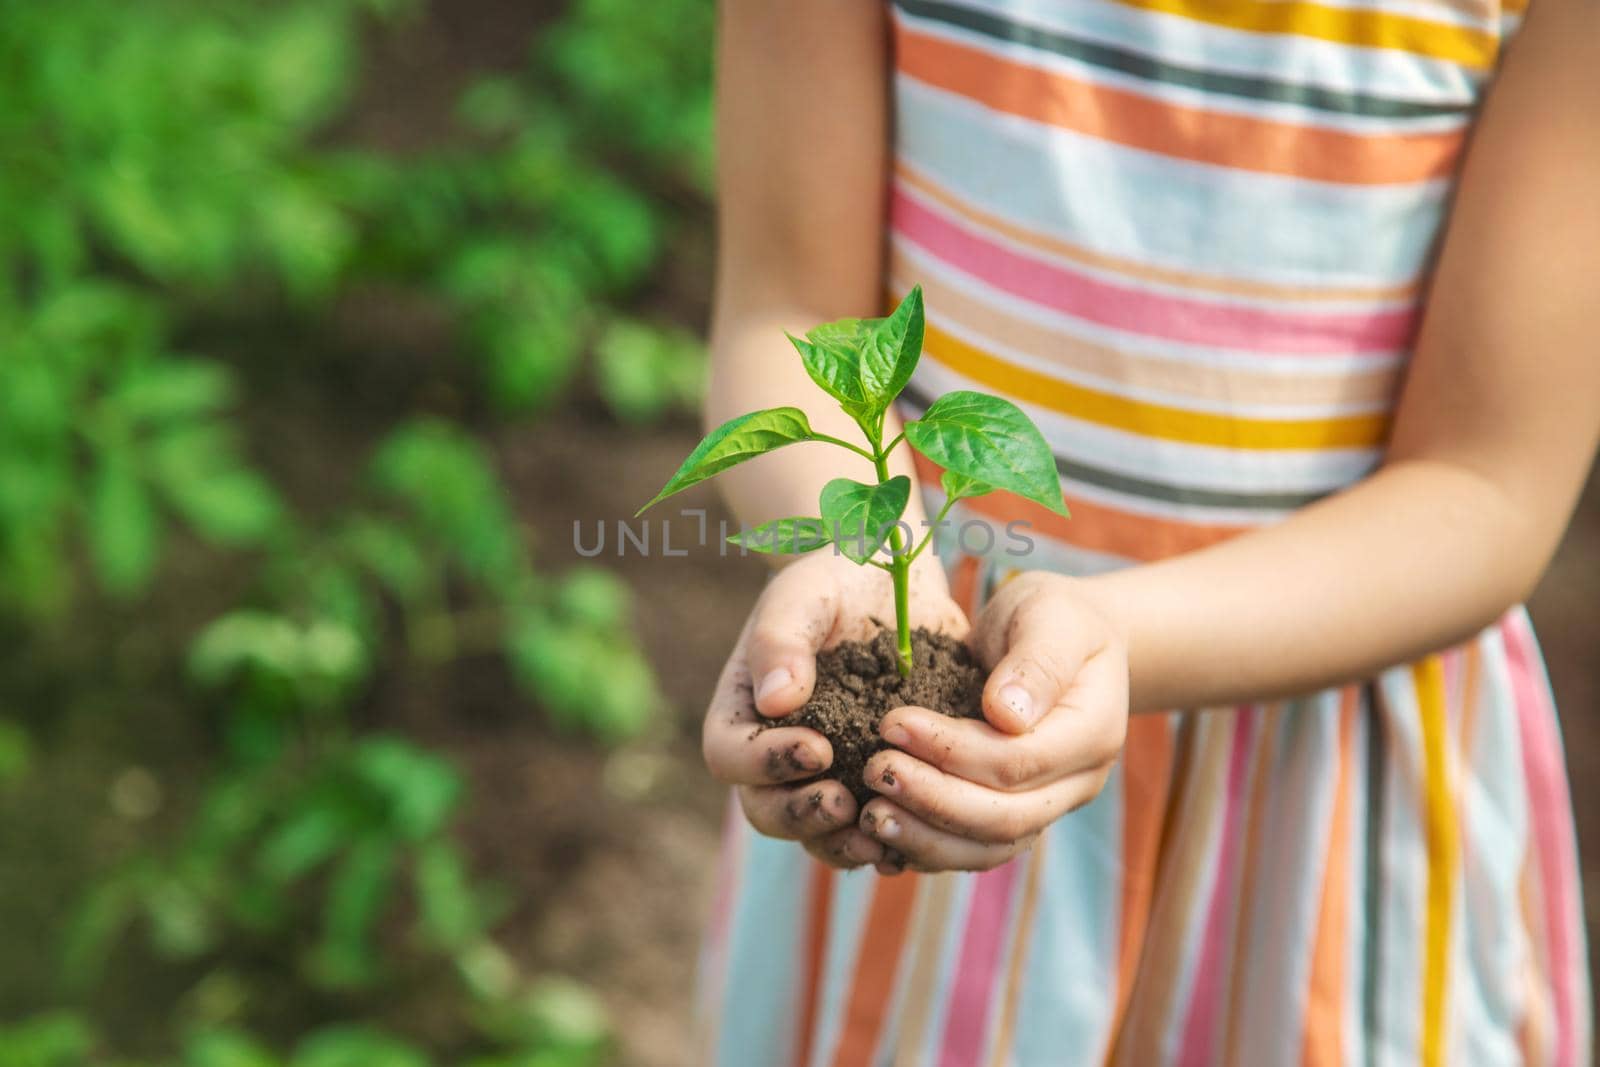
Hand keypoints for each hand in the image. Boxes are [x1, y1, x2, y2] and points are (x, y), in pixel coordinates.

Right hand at [702, 551, 968, 868]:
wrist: (896, 583)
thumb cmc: (836, 578)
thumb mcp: (805, 593)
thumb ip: (781, 639)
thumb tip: (775, 700)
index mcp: (743, 711)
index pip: (730, 757)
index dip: (765, 764)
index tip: (816, 748)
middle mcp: (774, 755)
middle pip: (766, 810)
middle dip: (802, 816)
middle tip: (845, 802)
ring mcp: (823, 777)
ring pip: (816, 835)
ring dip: (843, 843)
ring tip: (880, 833)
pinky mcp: (872, 785)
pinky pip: (870, 831)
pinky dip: (890, 839)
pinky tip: (918, 830)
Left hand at [858, 571, 1127, 873]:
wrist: (1069, 640)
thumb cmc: (1056, 618)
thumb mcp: (1051, 614)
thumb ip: (1035, 660)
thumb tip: (1006, 715)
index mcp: (1091, 731)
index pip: (1017, 761)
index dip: (951, 751)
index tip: (892, 724)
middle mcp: (1077, 782)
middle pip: (1004, 818)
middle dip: (932, 800)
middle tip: (873, 771)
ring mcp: (1050, 806)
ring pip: (988, 848)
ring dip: (925, 838)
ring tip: (870, 815)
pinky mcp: (1017, 815)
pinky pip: (973, 849)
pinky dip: (928, 848)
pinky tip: (882, 836)